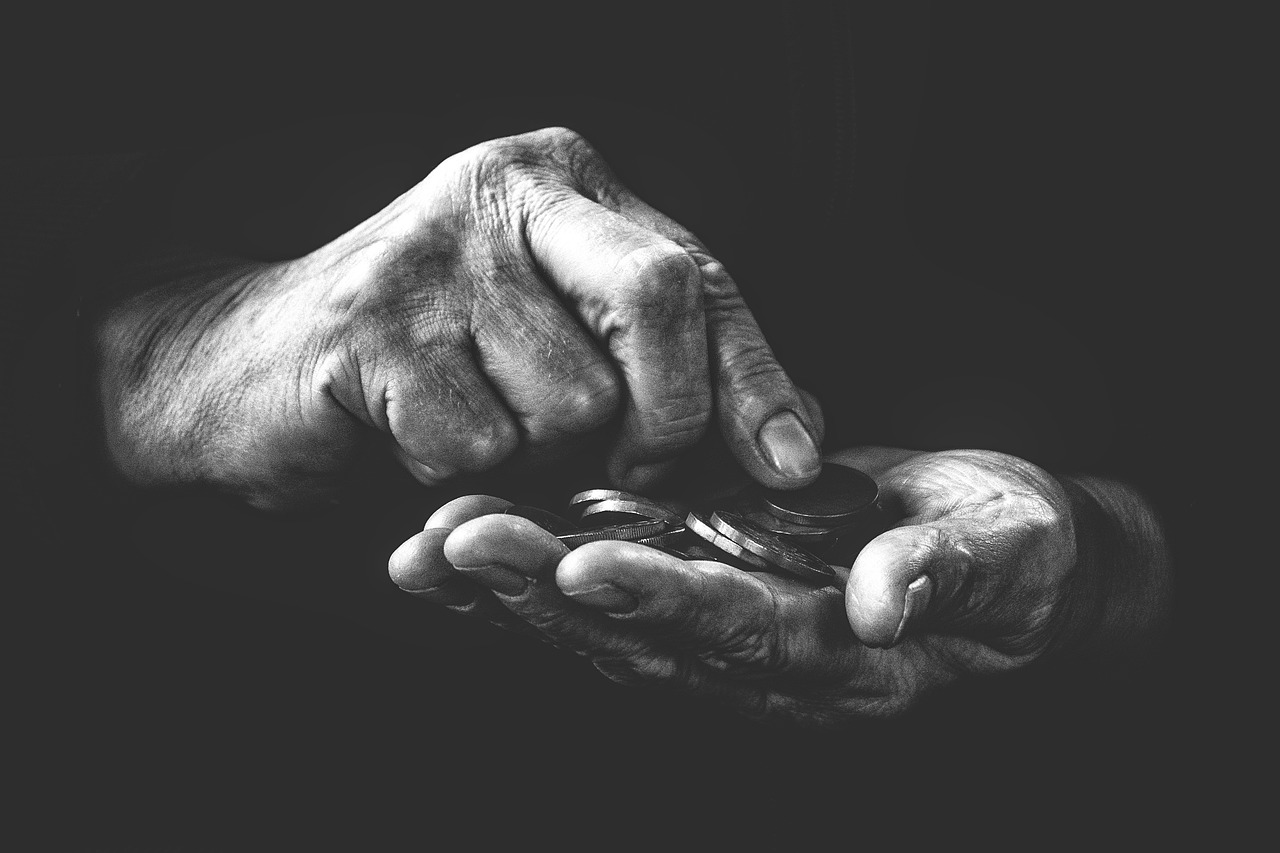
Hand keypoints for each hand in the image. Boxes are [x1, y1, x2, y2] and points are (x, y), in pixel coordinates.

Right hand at [94, 127, 820, 508]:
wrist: (256, 367)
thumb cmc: (439, 367)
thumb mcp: (566, 350)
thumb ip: (674, 375)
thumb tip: (800, 445)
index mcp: (566, 189)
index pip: (697, 280)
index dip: (754, 382)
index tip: (794, 469)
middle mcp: (504, 195)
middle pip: (657, 301)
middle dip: (663, 419)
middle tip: (628, 468)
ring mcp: (433, 252)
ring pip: (570, 405)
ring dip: (533, 455)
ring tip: (475, 424)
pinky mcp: (370, 324)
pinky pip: (477, 449)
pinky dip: (455, 473)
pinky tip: (412, 433)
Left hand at [389, 447, 1169, 726]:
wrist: (1000, 558)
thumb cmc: (1015, 554)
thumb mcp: (1010, 556)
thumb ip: (950, 576)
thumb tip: (883, 599)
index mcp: (839, 660)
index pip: (739, 633)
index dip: (663, 602)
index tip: (583, 565)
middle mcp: (764, 662)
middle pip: (640, 638)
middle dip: (544, 593)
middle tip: (456, 544)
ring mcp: (724, 635)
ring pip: (603, 625)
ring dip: (513, 588)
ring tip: (428, 548)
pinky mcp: (703, 597)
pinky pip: (607, 595)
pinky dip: (531, 574)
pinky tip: (460, 549)